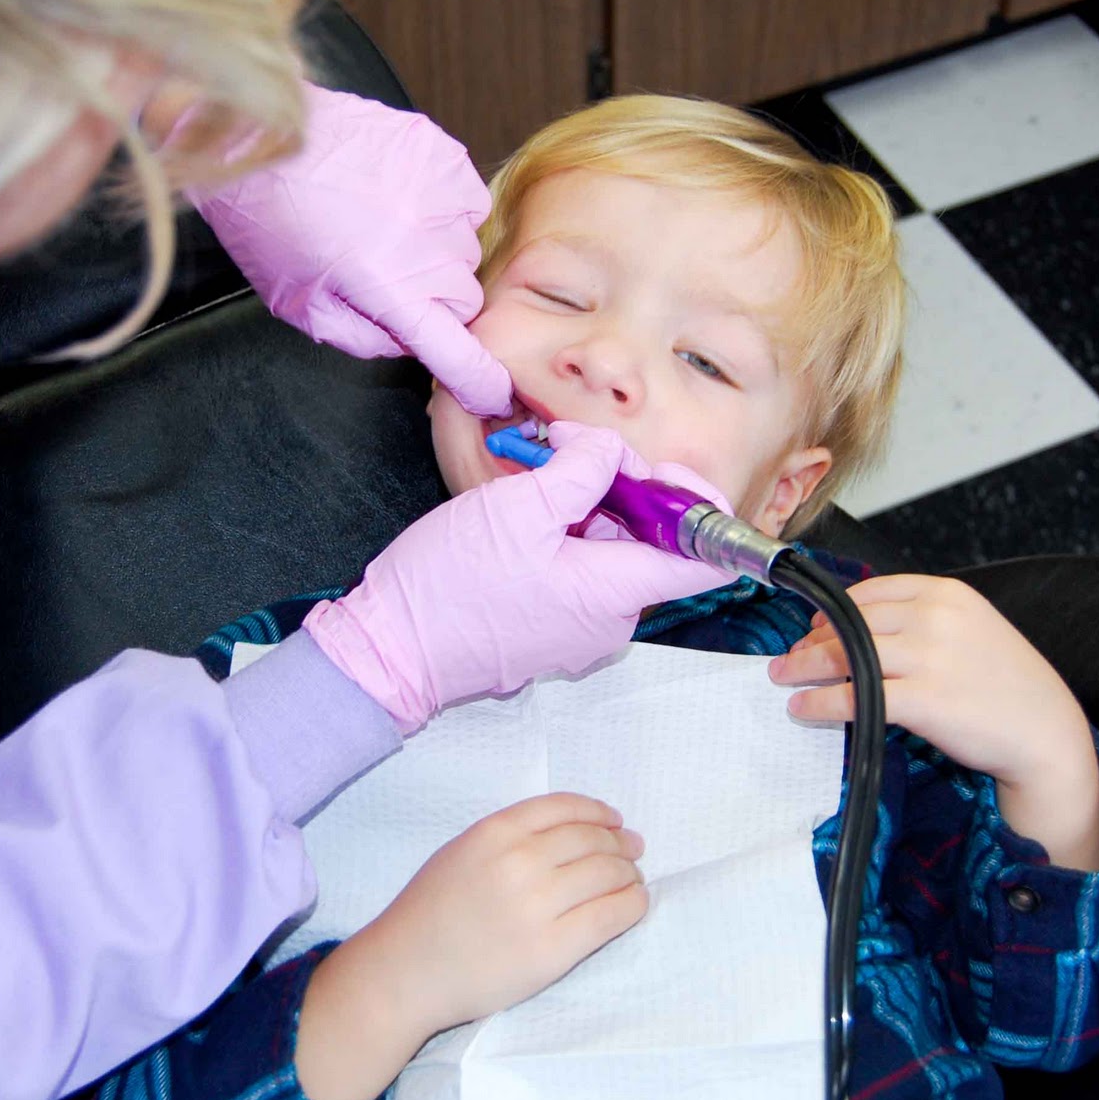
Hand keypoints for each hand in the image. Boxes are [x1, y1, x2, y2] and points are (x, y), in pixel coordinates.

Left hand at [190, 83, 512, 417]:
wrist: (259, 138)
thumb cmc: (268, 224)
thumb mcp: (302, 308)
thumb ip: (364, 340)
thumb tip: (409, 344)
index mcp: (391, 290)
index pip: (460, 353)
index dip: (478, 382)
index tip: (491, 394)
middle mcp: (427, 245)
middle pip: (465, 299)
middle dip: (433, 301)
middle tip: (385, 277)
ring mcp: (441, 193)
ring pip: (467, 247)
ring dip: (437, 250)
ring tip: (384, 226)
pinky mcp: (443, 152)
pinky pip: (467, 198)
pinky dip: (443, 207)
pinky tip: (400, 197)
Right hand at [295, 794, 646, 1099]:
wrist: (407, 971)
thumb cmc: (429, 911)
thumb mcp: (461, 851)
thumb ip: (509, 835)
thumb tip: (569, 831)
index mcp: (495, 832)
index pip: (565, 808)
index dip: (598, 811)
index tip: (613, 820)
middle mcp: (519, 861)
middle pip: (592, 840)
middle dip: (619, 842)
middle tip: (632, 849)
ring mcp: (538, 905)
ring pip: (608, 874)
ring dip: (629, 873)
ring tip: (633, 879)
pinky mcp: (554, 949)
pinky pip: (611, 916)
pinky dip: (632, 904)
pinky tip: (634, 904)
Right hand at [306, 423, 735, 729]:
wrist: (391, 651)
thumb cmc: (449, 587)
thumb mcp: (518, 506)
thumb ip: (580, 470)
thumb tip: (610, 452)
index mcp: (615, 592)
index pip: (707, 561)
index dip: (702, 509)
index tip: (666, 472)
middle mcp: (609, 620)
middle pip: (651, 544)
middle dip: (620, 487)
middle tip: (567, 448)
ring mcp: (579, 630)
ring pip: (610, 555)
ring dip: (585, 508)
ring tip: (534, 474)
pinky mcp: (550, 631)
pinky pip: (578, 575)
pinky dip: (562, 537)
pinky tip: (522, 513)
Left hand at [768, 574, 1098, 868]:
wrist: (1047, 732)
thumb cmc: (1008, 685)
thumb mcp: (972, 630)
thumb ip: (923, 621)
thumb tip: (859, 628)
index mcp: (946, 594)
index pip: (870, 593)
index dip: (833, 610)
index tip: (814, 626)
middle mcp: (935, 618)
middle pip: (850, 622)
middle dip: (812, 641)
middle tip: (791, 657)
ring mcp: (929, 658)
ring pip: (845, 653)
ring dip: (805, 667)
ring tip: (785, 678)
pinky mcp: (922, 700)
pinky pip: (854, 695)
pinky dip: (821, 701)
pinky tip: (805, 708)